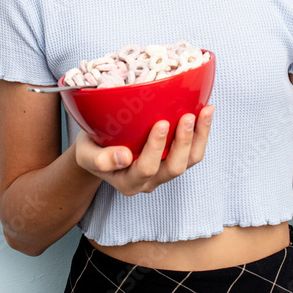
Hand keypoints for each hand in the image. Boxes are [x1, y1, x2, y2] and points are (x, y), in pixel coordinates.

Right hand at [74, 105, 214, 195]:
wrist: (97, 153)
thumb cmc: (92, 149)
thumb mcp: (87, 154)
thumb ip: (100, 159)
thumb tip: (123, 157)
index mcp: (128, 182)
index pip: (145, 169)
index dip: (156, 148)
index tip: (161, 123)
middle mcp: (149, 181)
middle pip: (174, 168)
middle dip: (183, 142)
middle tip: (187, 116)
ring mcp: (163, 172)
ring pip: (189, 161)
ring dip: (199, 136)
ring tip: (205, 111)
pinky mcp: (173, 159)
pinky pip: (193, 151)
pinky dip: (202, 132)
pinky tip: (206, 111)